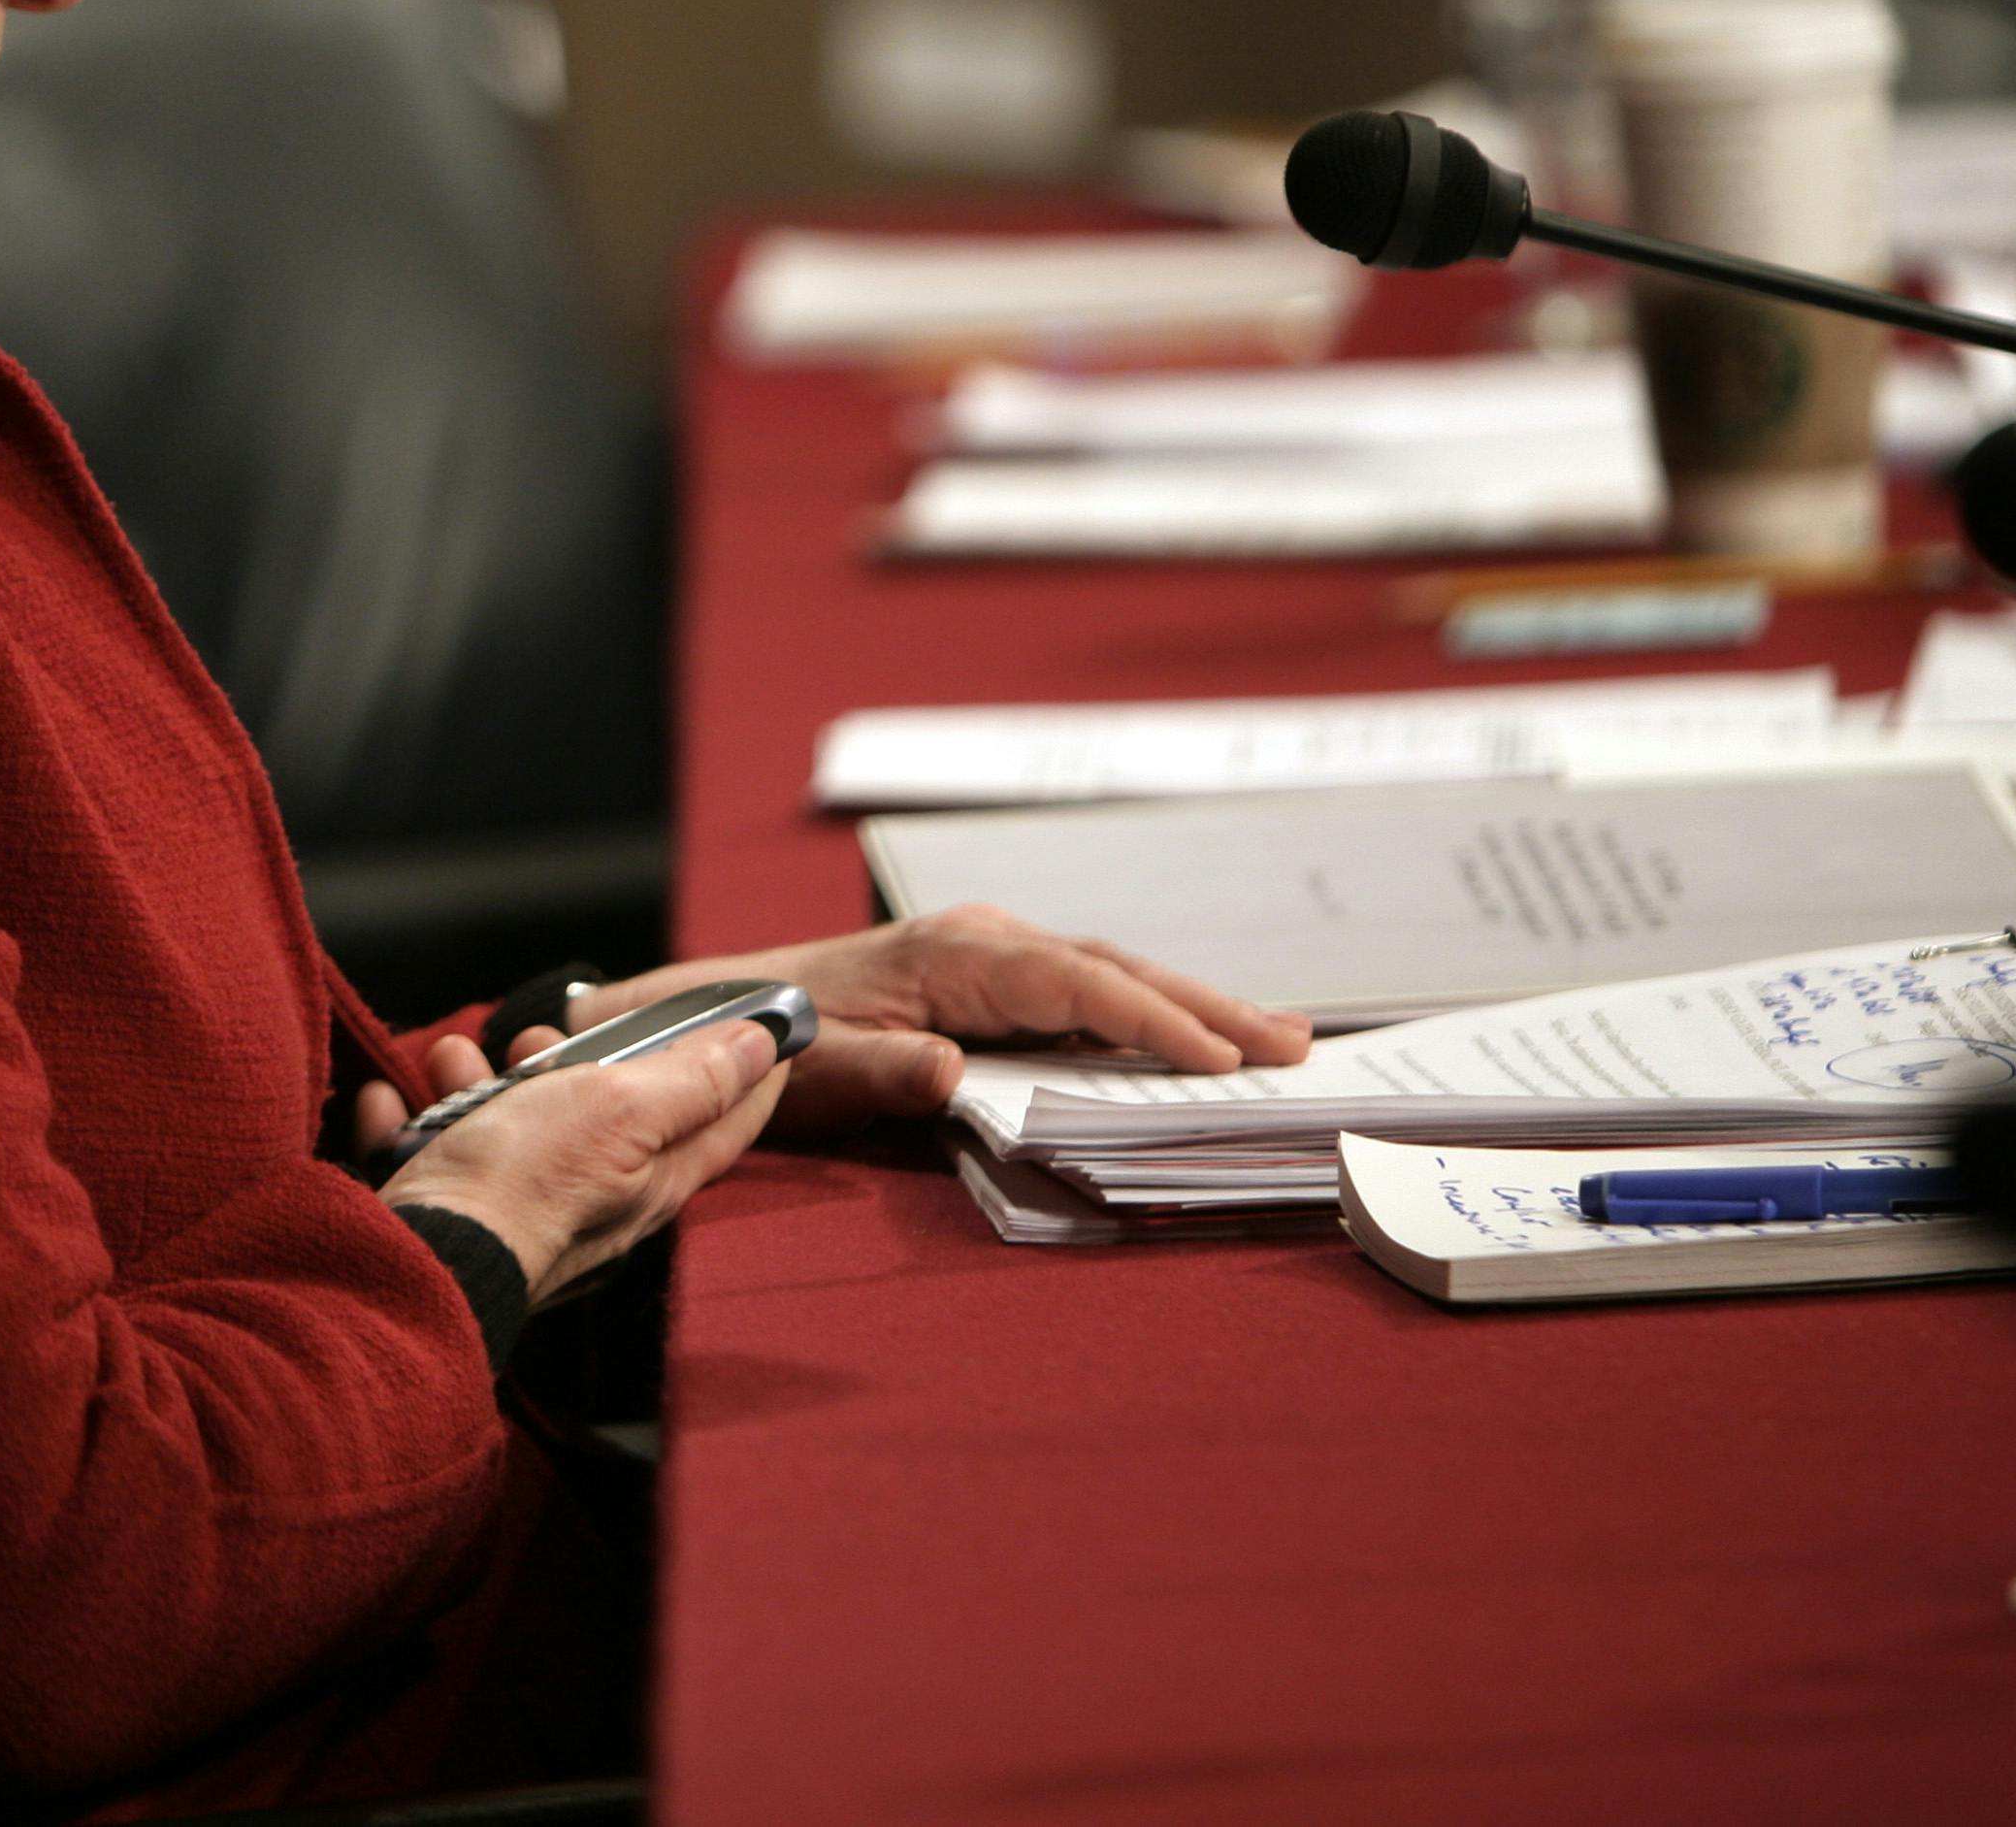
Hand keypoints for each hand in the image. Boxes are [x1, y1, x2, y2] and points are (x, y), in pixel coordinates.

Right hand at [356, 1019, 790, 1304]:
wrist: (419, 1256)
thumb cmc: (524, 1180)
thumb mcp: (621, 1108)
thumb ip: (692, 1078)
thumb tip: (763, 1046)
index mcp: (651, 1177)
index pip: (728, 1120)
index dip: (754, 1072)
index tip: (768, 1030)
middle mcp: (595, 1200)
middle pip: (602, 1113)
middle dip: (568, 1061)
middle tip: (539, 1041)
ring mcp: (521, 1209)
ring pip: (508, 1124)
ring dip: (473, 1082)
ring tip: (451, 1066)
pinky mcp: (454, 1215)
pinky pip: (432, 1154)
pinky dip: (408, 1125)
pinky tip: (388, 1105)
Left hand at [577, 907, 1310, 1136]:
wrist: (723, 1014)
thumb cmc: (773, 1044)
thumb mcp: (815, 1067)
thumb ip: (879, 1072)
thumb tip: (951, 1071)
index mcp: (952, 953)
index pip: (1072, 983)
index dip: (1149, 1020)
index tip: (1219, 1059)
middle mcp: (985, 943)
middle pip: (1114, 970)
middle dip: (1205, 1007)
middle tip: (1292, 1044)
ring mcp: (995, 960)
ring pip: (1112, 978)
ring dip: (1192, 1008)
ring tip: (1279, 1038)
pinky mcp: (997, 985)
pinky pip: (1088, 998)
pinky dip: (1149, 1016)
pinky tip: (1198, 1040)